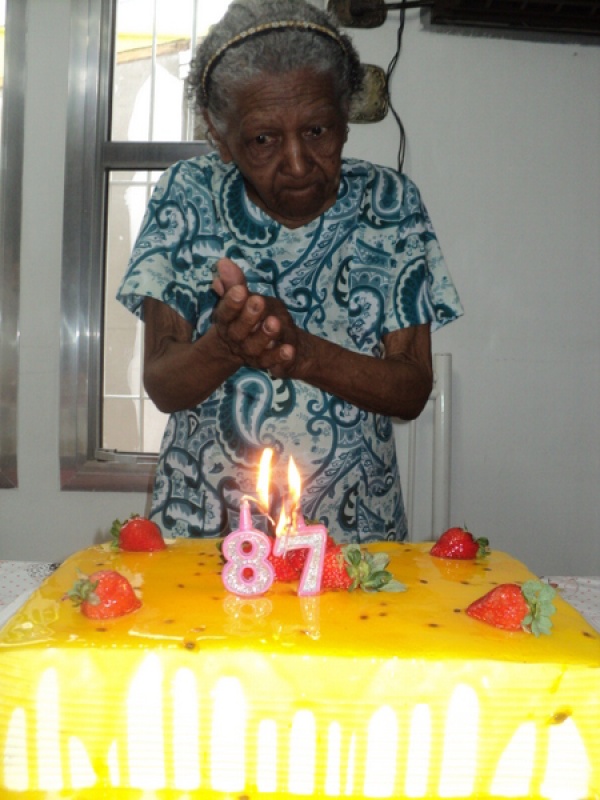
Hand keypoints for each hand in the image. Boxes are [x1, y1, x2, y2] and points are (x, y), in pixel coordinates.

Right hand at [212, 258, 297, 373]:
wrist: (252, 346)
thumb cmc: (246, 316)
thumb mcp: (242, 298)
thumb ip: (235, 283)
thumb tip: (223, 261)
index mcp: (226, 322)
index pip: (225, 313)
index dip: (231, 303)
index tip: (241, 290)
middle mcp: (235, 339)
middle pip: (238, 331)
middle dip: (248, 316)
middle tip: (258, 301)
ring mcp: (249, 353)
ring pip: (254, 347)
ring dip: (264, 335)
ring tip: (275, 322)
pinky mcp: (265, 363)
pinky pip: (272, 362)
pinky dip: (280, 357)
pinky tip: (290, 349)